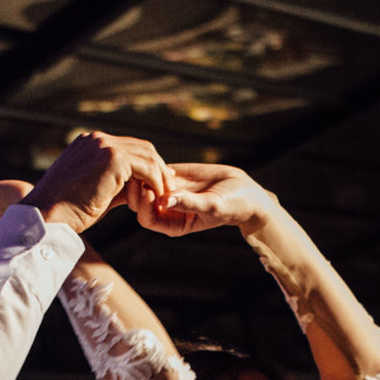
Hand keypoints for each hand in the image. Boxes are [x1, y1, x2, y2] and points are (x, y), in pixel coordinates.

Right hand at [21, 131, 169, 234]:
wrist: (48, 215)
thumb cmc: (66, 211)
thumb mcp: (94, 190)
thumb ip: (115, 183)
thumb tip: (137, 187)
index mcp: (88, 143)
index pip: (127, 147)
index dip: (146, 164)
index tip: (159, 181)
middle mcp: (96, 139)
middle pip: (141, 146)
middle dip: (158, 167)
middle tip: (168, 186)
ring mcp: (104, 145)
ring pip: (147, 155)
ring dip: (159, 176)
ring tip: (164, 196)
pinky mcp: (112, 158)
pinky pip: (146, 168)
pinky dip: (154, 182)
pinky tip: (156, 198)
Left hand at [128, 162, 275, 236]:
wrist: (243, 191)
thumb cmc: (231, 205)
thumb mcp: (212, 205)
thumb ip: (189, 203)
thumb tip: (166, 200)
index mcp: (172, 224)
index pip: (147, 217)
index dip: (144, 204)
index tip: (148, 189)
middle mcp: (166, 210)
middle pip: (139, 201)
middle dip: (136, 188)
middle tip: (139, 172)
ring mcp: (167, 191)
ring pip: (144, 183)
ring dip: (141, 173)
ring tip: (144, 161)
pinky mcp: (173, 175)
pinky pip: (154, 169)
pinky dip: (151, 163)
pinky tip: (153, 155)